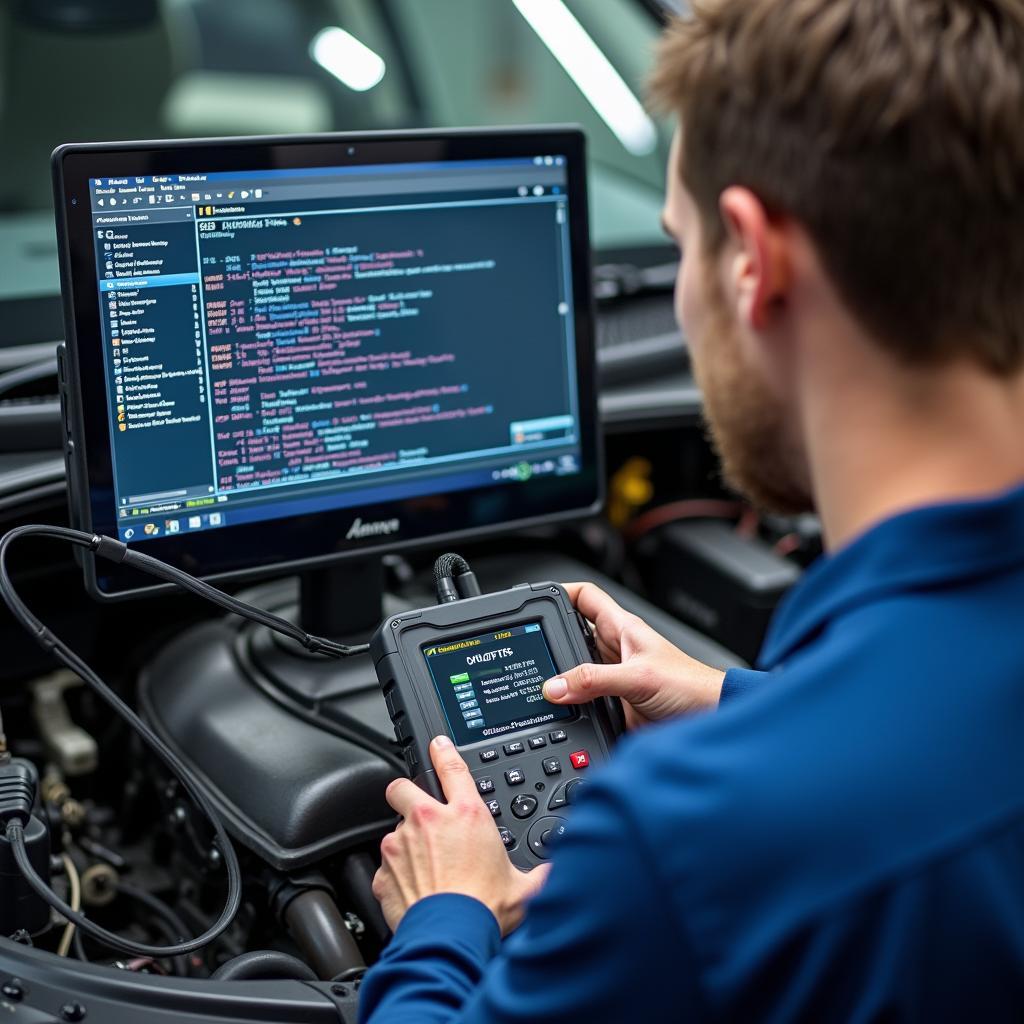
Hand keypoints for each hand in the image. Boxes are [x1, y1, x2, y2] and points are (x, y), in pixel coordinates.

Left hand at [372, 736, 550, 933]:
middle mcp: (429, 821)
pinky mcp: (384, 871)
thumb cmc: (485, 910)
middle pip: (403, 787)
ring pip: (393, 829)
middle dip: (406, 793)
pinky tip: (411, 890)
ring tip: (422, 868)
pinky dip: (394, 875)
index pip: (451, 767)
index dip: (443, 751)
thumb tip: (556, 873)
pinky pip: (384, 866)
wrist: (450, 938)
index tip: (437, 745)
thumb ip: (541, 873)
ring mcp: (402, 844)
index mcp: (466, 816)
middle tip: (418, 811)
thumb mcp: (525, 889)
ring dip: (404, 843)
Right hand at [542, 582, 724, 728]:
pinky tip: (562, 712)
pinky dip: (570, 706)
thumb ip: (594, 681)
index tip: (533, 601)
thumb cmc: (692, 687)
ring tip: (542, 685)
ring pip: (573, 670)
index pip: (584, 597)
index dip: (559, 592)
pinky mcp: (614, 704)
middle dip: (551, 642)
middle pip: (570, 634)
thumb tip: (555, 686)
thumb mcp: (638, 678)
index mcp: (622, 628)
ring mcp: (613, 677)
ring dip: (560, 679)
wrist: (710, 720)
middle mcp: (615, 650)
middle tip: (530, 652)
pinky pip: (582, 701)